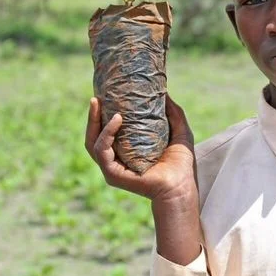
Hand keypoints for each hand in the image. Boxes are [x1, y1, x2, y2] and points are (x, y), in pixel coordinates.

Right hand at [86, 95, 201, 263]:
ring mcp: (112, 168)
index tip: (103, 96)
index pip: (106, 132)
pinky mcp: (112, 174)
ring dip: (95, 122)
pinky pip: (102, 151)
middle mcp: (116, 160)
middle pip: (94, 136)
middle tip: (96, 98)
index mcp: (126, 151)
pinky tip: (116, 120)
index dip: (102, 115)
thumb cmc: (181, 163)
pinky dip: (106, 135)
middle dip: (92, 116)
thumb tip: (164, 90)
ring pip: (93, 143)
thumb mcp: (179, 130)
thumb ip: (172, 112)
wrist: (182, 185)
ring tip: (101, 105)